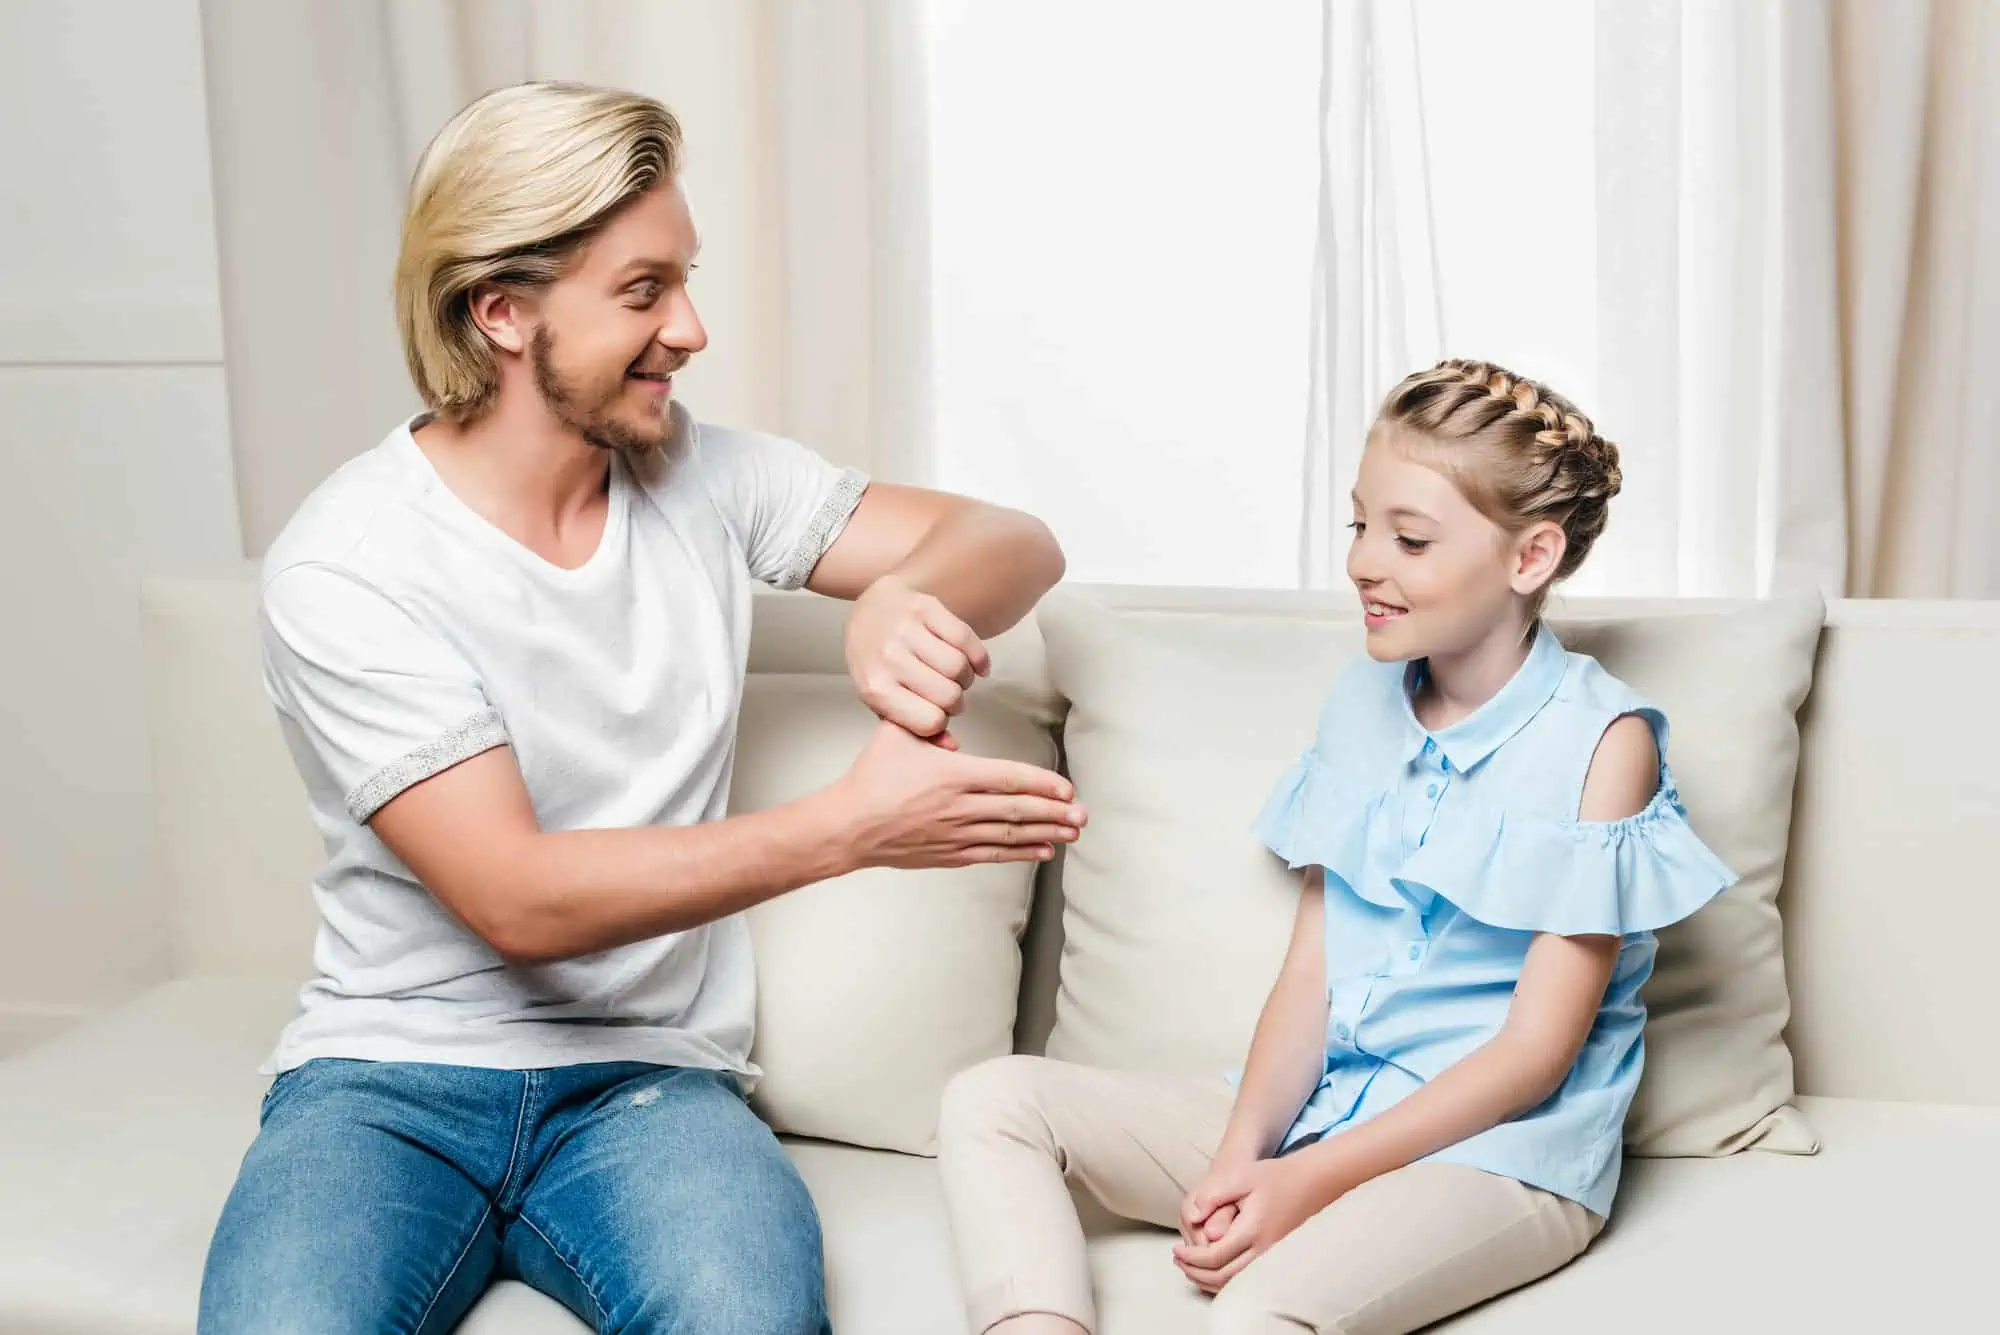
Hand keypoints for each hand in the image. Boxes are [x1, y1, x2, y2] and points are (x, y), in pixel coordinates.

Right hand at [833, 721, 1084, 868]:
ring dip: (1045, 833)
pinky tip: (1043, 850)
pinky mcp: (950, 854)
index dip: (1041, 784)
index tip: (1066, 788)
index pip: (1008, 779)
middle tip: (1083, 815)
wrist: (849, 825)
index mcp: (952, 774)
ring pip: (1010, 834)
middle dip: (1055, 813)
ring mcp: (956, 834)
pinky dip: (1020, 852)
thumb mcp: (898, 734)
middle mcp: (959, 807)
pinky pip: (993, 854)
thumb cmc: (872, 777)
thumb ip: (930, 726)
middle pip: (1017, 810)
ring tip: (1072, 832)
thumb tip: (952, 730)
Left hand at [844, 575, 990, 746]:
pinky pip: (967, 639)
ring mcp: (906, 629)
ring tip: (954, 677)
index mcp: (875, 688)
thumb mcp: (885, 701)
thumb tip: (951, 747)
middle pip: (949, 696)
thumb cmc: (878, 663)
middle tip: (947, 694)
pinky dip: (978, 656)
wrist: (870, 611)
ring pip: (960, 668)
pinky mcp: (925, 607)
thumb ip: (915, 728)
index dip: (940, 721)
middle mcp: (888, 657)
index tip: (935, 713)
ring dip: (965, 677)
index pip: (930, 721)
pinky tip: (972, 663)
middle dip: (955, 701)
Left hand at [1172, 1157, 1334, 1294]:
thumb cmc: (1274, 1176)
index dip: (1191, 1258)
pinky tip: (1213, 1269)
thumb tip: (1192, 1217)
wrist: (1313, 1182)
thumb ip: (1213, 1194)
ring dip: (1208, 1280)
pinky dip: (1225, 1280)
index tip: (1175, 1251)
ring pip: (1235, 1283)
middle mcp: (1264, 1250)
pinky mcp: (1277, 1260)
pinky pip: (1247, 1279)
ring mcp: (1273, 1258)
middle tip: (1178, 1261)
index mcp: (1252, 1230)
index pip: (1214, 1256)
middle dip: (1195, 1272)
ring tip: (1190, 1267)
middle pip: (1222, 1276)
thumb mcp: (1241, 1177)